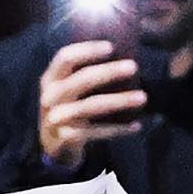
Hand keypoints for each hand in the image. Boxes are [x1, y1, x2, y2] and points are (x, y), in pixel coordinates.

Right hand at [37, 38, 148, 169]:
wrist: (54, 147)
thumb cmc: (69, 109)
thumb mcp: (68, 89)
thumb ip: (85, 73)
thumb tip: (125, 51)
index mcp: (51, 79)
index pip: (65, 57)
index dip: (87, 50)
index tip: (111, 47)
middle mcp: (50, 97)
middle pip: (81, 79)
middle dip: (109, 71)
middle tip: (133, 67)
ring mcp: (56, 119)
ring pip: (91, 106)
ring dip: (119, 100)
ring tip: (143, 97)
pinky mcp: (66, 138)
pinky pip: (96, 131)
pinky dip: (118, 129)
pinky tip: (136, 125)